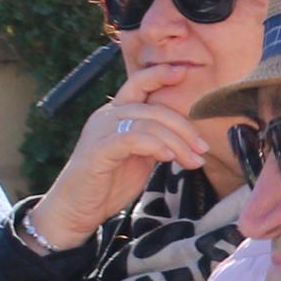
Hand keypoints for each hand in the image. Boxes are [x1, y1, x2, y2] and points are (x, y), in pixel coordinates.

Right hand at [44, 58, 223, 235]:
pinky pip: (132, 138)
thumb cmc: (110, 182)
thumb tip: (191, 138)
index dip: (161, 74)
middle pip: (154, 108)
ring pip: (148, 123)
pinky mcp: (97, 150)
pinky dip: (154, 145)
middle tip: (203, 149)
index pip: (139, 84)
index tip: (186, 70)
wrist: (77, 210)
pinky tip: (167, 158)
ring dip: (176, 142)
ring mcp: (100, 132)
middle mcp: (107, 116)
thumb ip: (158, 140)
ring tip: (192, 161)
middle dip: (185, 128)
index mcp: (117, 113)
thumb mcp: (140, 156)